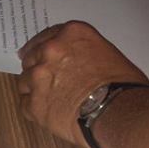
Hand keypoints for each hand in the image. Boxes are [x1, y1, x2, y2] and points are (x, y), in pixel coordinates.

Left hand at [17, 21, 147, 147]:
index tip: (40, 53)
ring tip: (51, 99)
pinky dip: (35, 109)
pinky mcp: (33, 103)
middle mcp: (50, 51)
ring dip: (34, 88)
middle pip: (32, 56)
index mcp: (71, 34)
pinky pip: (25, 104)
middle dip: (37, 66)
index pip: (48, 35)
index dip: (45, 47)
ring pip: (25, 80)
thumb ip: (83, 51)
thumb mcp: (108, 54)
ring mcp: (38, 77)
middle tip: (45, 78)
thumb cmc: (123, 86)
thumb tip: (77, 62)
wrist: (118, 113)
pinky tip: (50, 113)